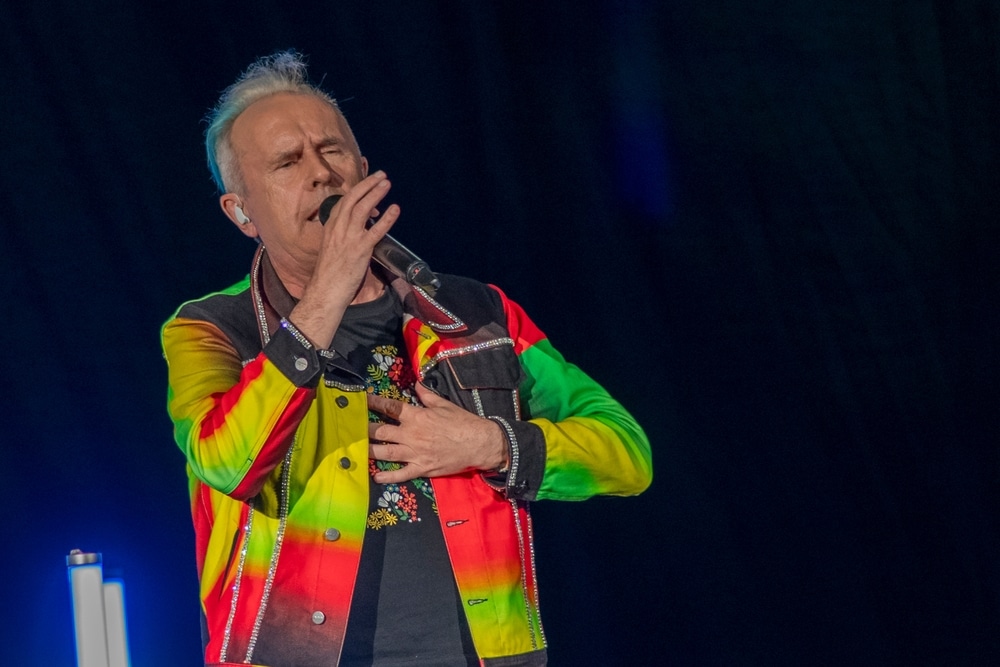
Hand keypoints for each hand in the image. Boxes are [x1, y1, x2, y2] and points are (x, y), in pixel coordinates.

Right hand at [290, 171, 399, 347]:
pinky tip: (395, 208)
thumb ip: (342, 237)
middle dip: (367, 184)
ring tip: (387, 184)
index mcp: (330, 227)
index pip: (343, 202)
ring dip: (376, 193)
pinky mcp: (361, 249)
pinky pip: (376, 230)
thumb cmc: (328, 274)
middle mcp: (338, 228)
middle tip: (380, 175)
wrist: (325, 291)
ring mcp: (349, 238)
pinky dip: (387, 218)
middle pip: (353, 198)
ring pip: (363, 208)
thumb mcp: (331, 248)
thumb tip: (356, 233)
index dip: (357, 192)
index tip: (368, 186)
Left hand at [367, 384, 507, 483]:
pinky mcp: (421, 468)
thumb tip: (416, 385)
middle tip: (351, 427)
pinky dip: (387, 476)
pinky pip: (401, 474)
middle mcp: (411, 434)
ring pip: (385, 452)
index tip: (361, 399)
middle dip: (364, 429)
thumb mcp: (444, 404)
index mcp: (416, 416)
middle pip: (381, 431)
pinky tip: (375, 476)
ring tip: (356, 450)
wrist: (479, 443)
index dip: (373, 402)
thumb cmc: (463, 422)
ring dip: (369, 451)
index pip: (390, 407)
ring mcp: (415, 453)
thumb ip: (427, 396)